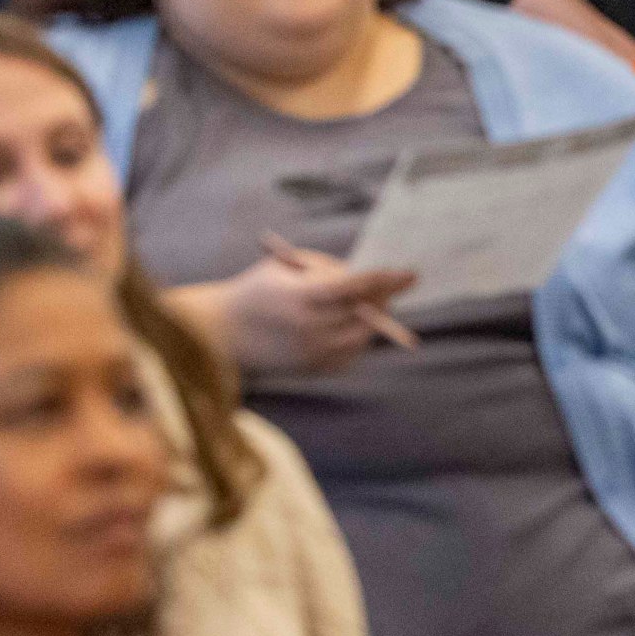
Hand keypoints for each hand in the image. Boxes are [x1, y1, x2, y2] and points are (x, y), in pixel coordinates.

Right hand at [200, 241, 417, 376]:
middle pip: (365, 313)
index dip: (386, 279)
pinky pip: (351, 354)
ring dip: (374, 319)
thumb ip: (328, 269)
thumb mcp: (287, 266)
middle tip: (397, 284)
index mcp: (301, 298)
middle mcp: (308, 329)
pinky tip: (354, 325)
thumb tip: (370, 279)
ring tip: (375, 303)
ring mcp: (311, 353)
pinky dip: (357, 339)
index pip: (355, 287)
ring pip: (363, 336)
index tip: (412, 273)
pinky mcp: (313, 369)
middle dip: (384, 298)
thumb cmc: (259, 289)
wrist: (222, 332)